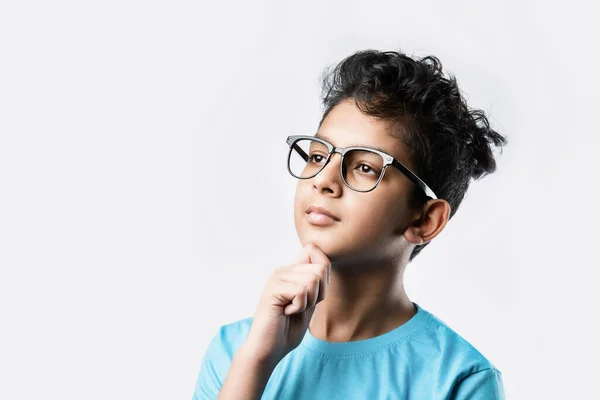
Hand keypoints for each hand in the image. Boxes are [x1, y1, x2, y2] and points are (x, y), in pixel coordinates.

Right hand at [241, 243, 330, 365]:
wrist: (268, 349)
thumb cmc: (287, 330)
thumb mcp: (309, 303)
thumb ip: (316, 284)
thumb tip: (324, 265)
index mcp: (291, 271)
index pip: (314, 251)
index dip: (324, 275)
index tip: (311, 296)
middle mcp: (284, 270)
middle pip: (320, 269)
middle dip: (319, 294)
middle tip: (301, 306)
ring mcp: (277, 277)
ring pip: (313, 280)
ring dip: (308, 302)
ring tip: (292, 310)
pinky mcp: (273, 288)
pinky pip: (301, 292)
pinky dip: (299, 307)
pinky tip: (285, 312)